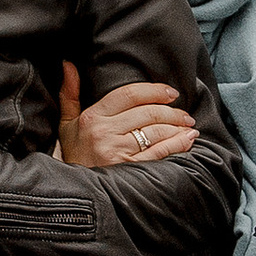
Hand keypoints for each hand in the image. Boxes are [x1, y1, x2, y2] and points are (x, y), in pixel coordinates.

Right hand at [58, 63, 193, 171]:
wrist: (74, 192)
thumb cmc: (75, 155)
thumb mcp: (67, 124)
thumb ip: (70, 94)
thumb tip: (68, 64)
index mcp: (93, 118)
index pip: (129, 94)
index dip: (154, 91)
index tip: (171, 93)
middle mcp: (104, 133)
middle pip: (147, 112)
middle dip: (171, 111)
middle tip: (184, 113)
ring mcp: (117, 152)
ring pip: (156, 131)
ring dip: (177, 127)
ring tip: (188, 125)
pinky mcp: (128, 169)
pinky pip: (160, 152)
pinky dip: (178, 144)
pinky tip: (188, 139)